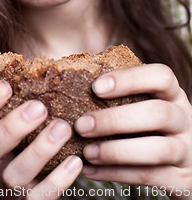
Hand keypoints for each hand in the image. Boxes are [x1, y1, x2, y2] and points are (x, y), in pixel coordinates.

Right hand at [0, 80, 82, 197]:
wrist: (42, 178)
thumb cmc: (33, 131)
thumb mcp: (23, 111)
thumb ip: (27, 92)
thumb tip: (53, 63)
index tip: (5, 85)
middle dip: (11, 127)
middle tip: (39, 107)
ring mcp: (8, 185)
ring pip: (14, 175)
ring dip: (39, 150)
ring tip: (63, 128)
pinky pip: (40, 198)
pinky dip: (58, 180)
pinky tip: (76, 160)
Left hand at [74, 63, 191, 197]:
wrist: (183, 162)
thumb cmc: (149, 123)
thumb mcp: (144, 102)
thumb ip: (119, 90)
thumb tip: (72, 73)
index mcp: (172, 93)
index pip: (161, 76)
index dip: (129, 79)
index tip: (96, 87)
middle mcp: (183, 118)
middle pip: (157, 114)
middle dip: (115, 120)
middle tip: (82, 125)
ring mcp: (186, 150)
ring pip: (158, 149)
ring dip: (117, 151)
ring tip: (87, 152)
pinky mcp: (181, 179)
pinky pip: (149, 177)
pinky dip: (117, 174)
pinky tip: (91, 170)